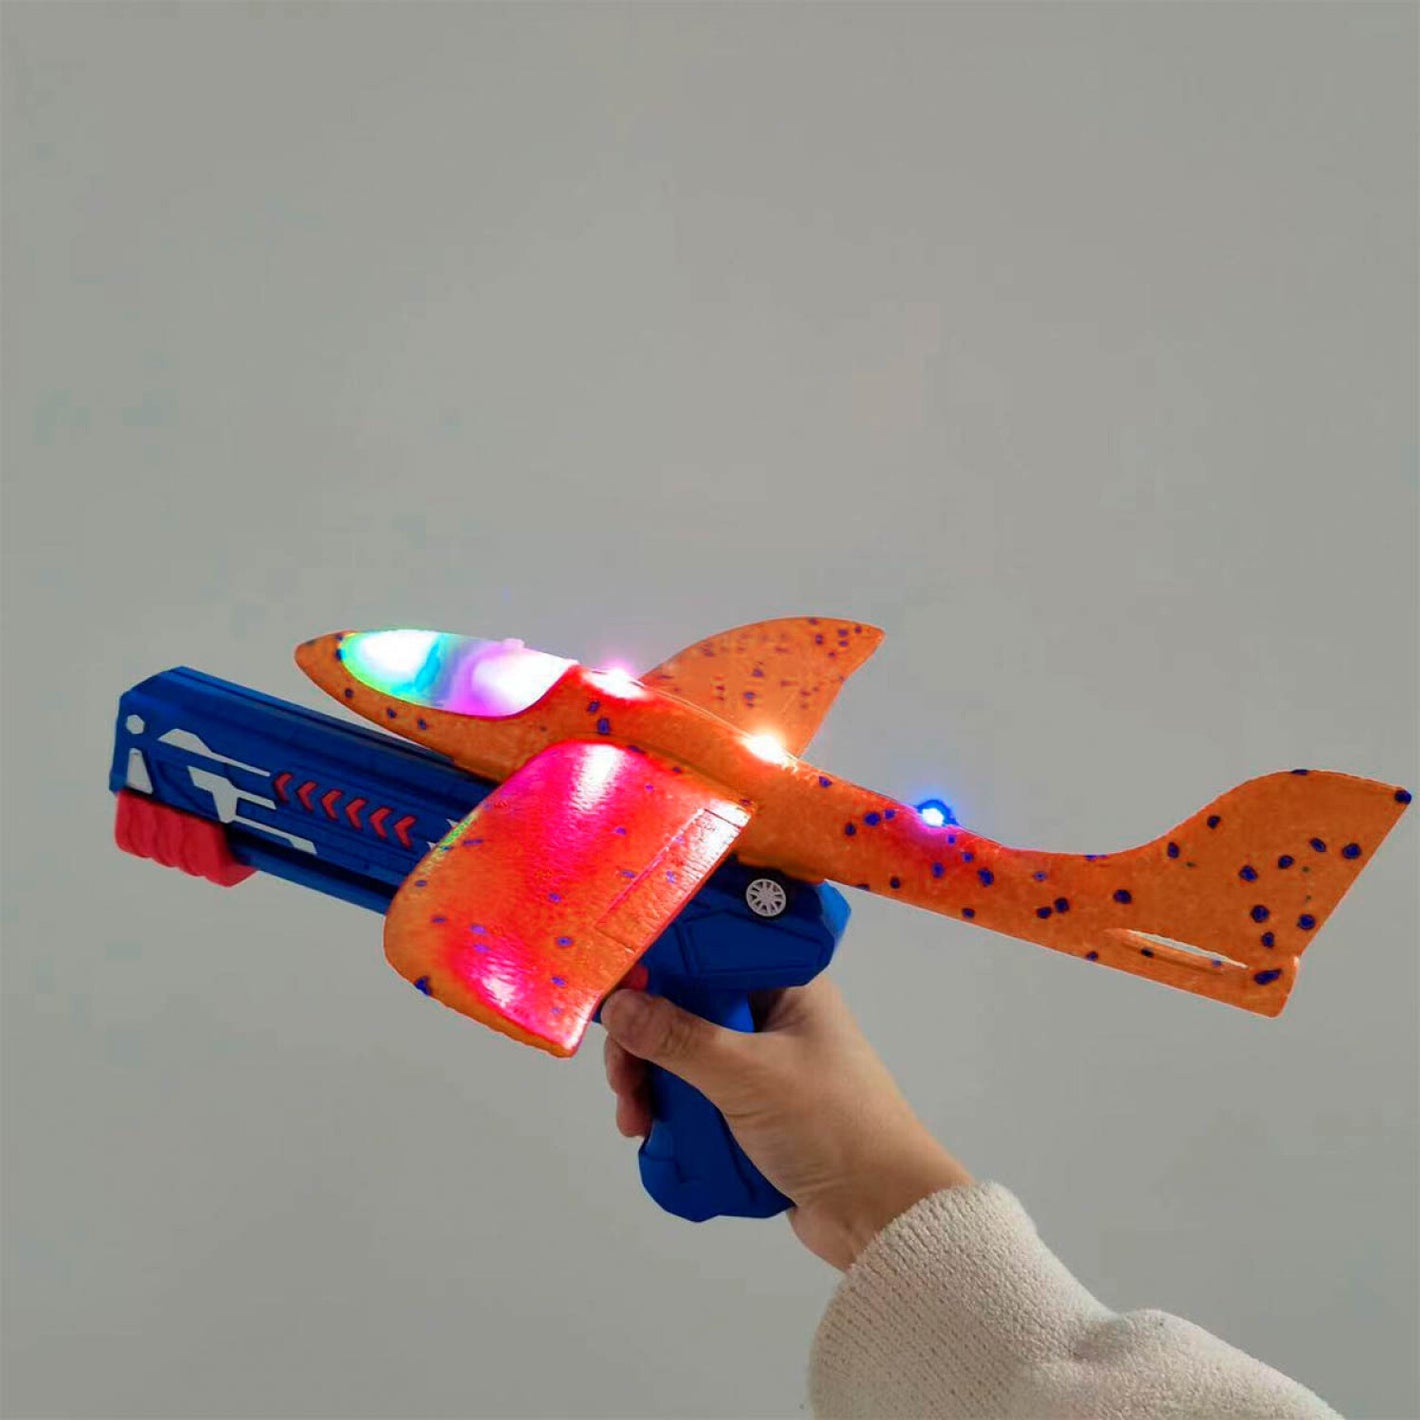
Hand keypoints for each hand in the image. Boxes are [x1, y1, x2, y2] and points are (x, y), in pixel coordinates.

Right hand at [600, 976, 970, 1268]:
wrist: (883, 1216)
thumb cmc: (832, 1127)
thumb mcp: (749, 1076)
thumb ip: (679, 1038)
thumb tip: (618, 1004)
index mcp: (786, 982)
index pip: (708, 952)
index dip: (657, 969)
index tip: (615, 996)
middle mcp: (772, 1013)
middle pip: (684, 1006)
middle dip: (644, 1044)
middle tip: (624, 1083)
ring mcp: (761, 1063)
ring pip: (682, 1055)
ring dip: (651, 1083)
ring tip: (637, 1122)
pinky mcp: (752, 1108)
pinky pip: (695, 1095)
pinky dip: (669, 1110)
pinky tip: (651, 1132)